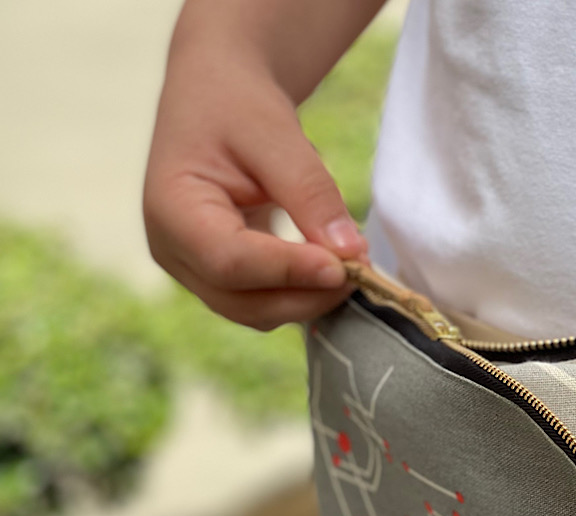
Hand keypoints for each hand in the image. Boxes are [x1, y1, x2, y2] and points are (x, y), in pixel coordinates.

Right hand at [144, 44, 365, 329]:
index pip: (229, 261)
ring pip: (256, 312)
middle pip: (242, 302)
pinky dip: (301, 294)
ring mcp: (193, 271)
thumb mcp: (275, 133)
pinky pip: (263, 304)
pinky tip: (332, 268)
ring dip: (308, 299)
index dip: (288, 271)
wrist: (217, 98)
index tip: (344, 266)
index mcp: (169, 208)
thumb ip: (310, 192)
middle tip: (361, 269)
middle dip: (306, 294)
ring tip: (351, 264)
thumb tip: (350, 253)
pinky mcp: (218, 280)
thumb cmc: (236, 105)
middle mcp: (172, 251)